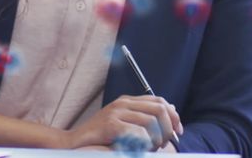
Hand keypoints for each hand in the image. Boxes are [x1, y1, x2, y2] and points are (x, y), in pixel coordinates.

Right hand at [62, 95, 182, 150]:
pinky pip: (138, 132)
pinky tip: (139, 149)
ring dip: (156, 140)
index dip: (173, 116)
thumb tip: (171, 109)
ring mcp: (116, 112)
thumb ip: (145, 117)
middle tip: (163, 144)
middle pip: (159, 110)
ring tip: (150, 149)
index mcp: (128, 101)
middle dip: (167, 129)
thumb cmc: (100, 137)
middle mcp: (123, 103)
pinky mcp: (110, 125)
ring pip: (151, 122)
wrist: (73, 143)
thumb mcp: (125, 124)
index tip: (178, 132)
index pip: (160, 102)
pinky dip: (143, 143)